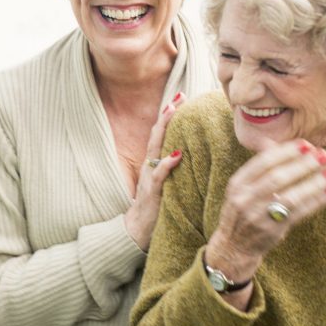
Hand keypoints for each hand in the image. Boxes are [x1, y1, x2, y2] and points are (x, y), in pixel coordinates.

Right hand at [124, 93, 184, 251]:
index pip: (161, 134)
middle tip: (178, 96)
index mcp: (154, 162)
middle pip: (157, 134)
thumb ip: (173, 169)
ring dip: (164, 129)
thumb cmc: (156, 206)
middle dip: (167, 114)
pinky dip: (166, 164)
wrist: (137, 229)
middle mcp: (150, 165)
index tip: (179, 97)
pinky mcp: (152, 191)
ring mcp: (149, 176)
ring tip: (173, 112)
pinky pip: (158, 176)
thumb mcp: (166, 183)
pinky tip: (176, 155)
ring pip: (156, 148)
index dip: (169, 116)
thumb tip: (188, 154)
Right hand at [205, 139, 325, 282]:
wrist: (233, 246)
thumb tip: (278, 144)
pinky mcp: (273, 231)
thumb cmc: (243, 211)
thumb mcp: (242, 188)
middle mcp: (245, 198)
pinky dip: (317, 201)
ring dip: (315, 183)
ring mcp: (258, 216)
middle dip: (304, 164)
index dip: (287, 151)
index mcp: (238, 183)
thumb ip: (259, 169)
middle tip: (325, 156)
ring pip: (291, 196)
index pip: (263, 162)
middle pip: (278, 177)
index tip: (307, 145)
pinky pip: (299, 213)